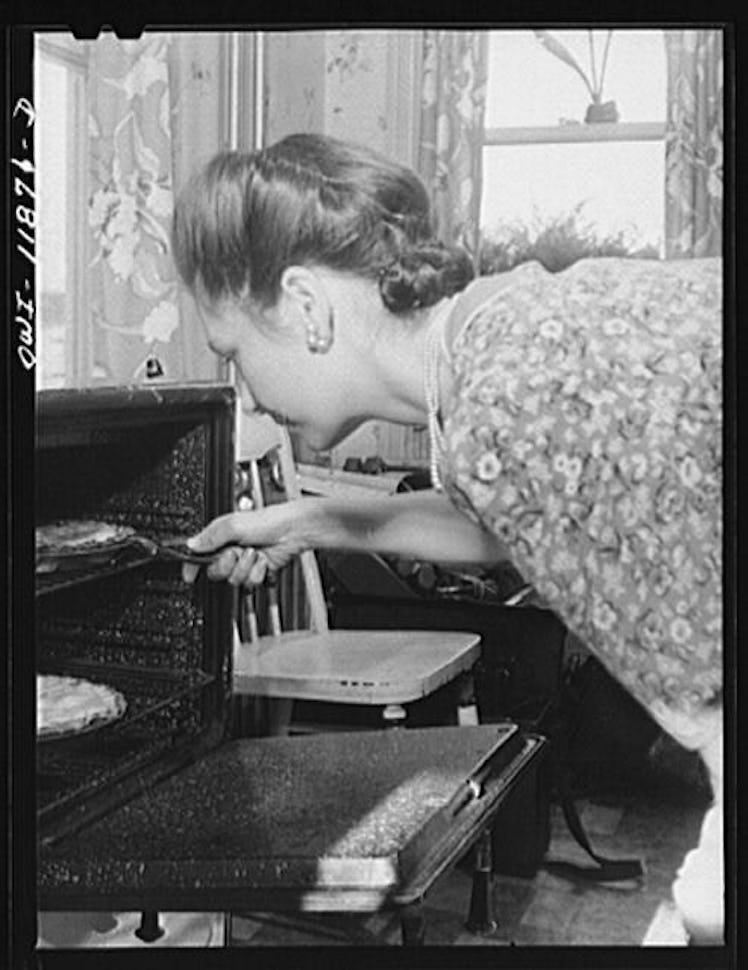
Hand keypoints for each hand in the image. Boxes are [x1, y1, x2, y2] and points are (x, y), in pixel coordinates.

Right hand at [181, 505, 307, 587]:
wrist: (293, 531)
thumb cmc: (268, 521)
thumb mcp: (234, 524)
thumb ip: (210, 536)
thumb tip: (191, 545)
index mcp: (220, 536)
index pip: (199, 554)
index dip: (192, 566)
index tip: (189, 576)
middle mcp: (230, 550)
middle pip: (216, 572)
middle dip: (227, 565)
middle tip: (236, 553)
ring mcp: (244, 562)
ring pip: (234, 580)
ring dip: (246, 567)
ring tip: (255, 553)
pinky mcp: (257, 572)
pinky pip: (251, 583)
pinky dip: (258, 573)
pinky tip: (264, 561)